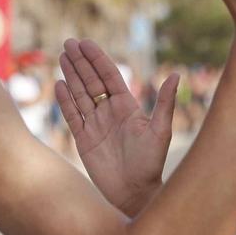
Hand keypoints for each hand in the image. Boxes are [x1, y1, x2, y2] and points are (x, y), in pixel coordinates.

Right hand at [54, 39, 176, 215]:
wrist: (134, 192)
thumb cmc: (151, 163)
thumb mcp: (160, 131)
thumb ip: (165, 103)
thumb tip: (177, 75)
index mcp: (128, 107)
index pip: (109, 76)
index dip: (97, 59)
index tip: (85, 43)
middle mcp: (110, 113)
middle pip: (92, 81)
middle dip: (81, 62)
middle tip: (68, 42)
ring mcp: (95, 125)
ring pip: (80, 95)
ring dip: (71, 76)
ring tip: (62, 57)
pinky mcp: (83, 139)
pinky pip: (72, 115)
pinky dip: (65, 101)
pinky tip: (59, 85)